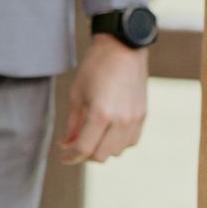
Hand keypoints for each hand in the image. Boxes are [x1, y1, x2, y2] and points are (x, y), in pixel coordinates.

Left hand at [58, 35, 147, 163]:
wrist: (123, 50)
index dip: (71, 157)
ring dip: (102, 150)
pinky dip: (118, 143)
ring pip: (118, 151)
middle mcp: (121, 121)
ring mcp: (135, 120)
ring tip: (90, 138)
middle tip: (74, 146)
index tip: (63, 157)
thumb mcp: (76, 94)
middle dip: (85, 155)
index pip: (85, 148)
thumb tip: (65, 145)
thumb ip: (71, 123)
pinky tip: (107, 133)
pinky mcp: (143, 117)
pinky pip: (131, 142)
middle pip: (102, 155)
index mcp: (101, 114)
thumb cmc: (95, 68)